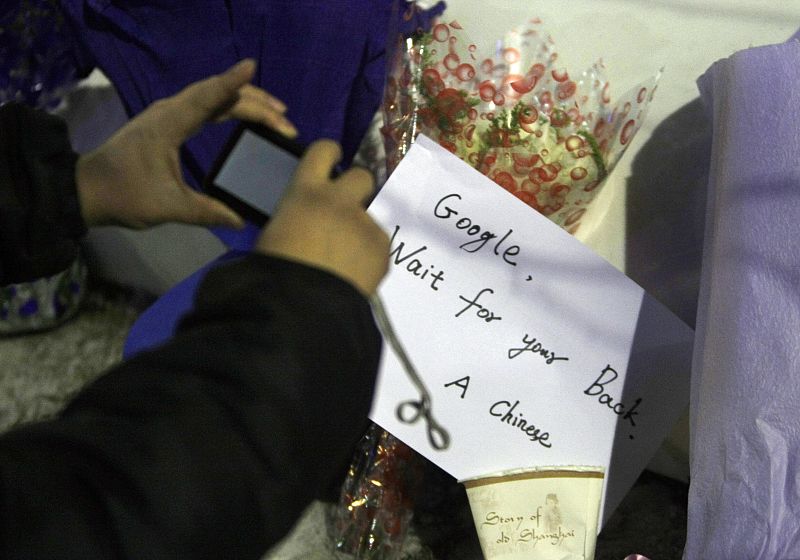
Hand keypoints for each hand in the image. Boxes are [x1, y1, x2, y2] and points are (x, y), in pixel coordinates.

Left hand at [76, 59, 296, 228]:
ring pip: (211, 97)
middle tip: (285, 117)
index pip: (207, 98)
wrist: (88, 190)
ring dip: (243, 101)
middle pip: (216, 94)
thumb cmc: (126, 195)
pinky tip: (242, 114)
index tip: (253, 66)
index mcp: (169, 124)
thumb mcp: (169, 207)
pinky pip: (203, 105)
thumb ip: (207, 212)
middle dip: (253, 101)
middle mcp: (169, 111)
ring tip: (274, 113)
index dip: (232, 83)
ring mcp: (167, 114)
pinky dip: (227, 106)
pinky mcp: (166, 123)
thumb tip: (241, 220)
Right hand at [256, 141, 389, 295]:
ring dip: (359, 232)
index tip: (333, 158)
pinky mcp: (383, 247)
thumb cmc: (276, 269)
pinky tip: (354, 276)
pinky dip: (368, 258)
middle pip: (362, 176)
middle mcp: (340, 200)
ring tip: (345, 260)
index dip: (330, 153)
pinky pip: (377, 246)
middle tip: (346, 209)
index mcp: (306, 191)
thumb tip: (307, 220)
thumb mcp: (277, 230)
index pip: (324, 151)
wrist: (303, 304)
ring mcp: (365, 223)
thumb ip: (297, 215)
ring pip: (369, 219)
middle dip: (356, 188)